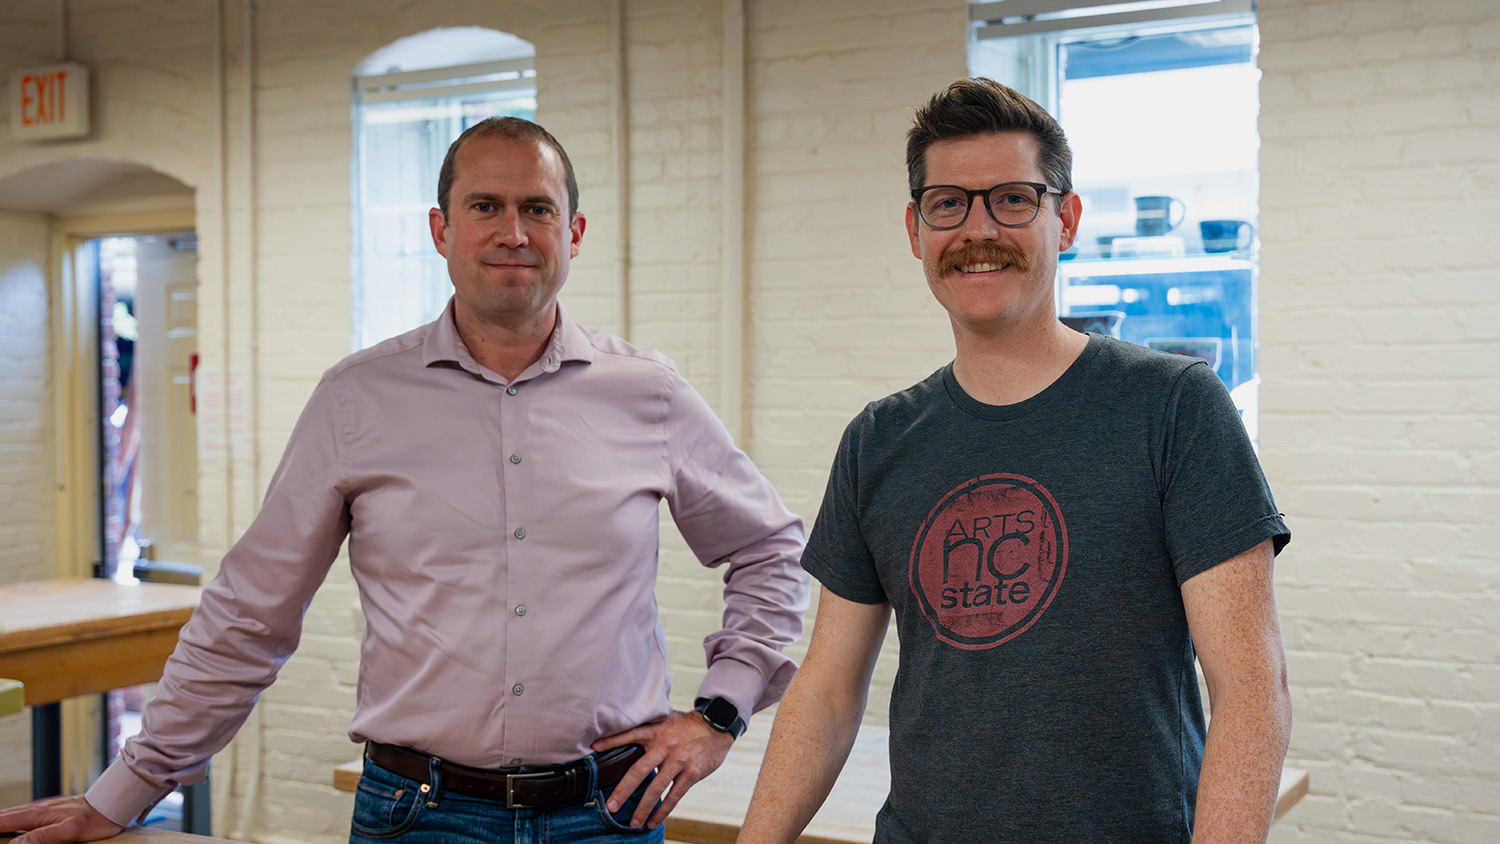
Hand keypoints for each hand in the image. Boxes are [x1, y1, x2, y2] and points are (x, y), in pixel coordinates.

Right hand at [0, 796, 124, 843]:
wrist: (110, 805)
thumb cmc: (94, 819)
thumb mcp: (69, 830)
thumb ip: (42, 837)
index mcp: (39, 815)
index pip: (5, 821)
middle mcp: (38, 809)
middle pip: (6, 816)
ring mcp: (44, 809)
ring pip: (15, 813)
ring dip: (1, 819)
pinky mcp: (51, 811)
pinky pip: (25, 814)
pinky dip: (12, 818)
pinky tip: (13, 821)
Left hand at [592, 709, 734, 828]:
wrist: (717, 725)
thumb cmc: (688, 725)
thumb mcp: (667, 721)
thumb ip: (650, 731)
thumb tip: (629, 739)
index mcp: (657, 731)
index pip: (631, 734)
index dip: (612, 741)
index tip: (595, 749)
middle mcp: (666, 746)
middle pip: (639, 770)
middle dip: (623, 790)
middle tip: (611, 806)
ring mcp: (679, 760)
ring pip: (656, 788)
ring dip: (643, 807)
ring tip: (633, 822)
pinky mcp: (692, 773)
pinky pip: (675, 796)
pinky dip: (663, 810)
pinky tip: (654, 821)